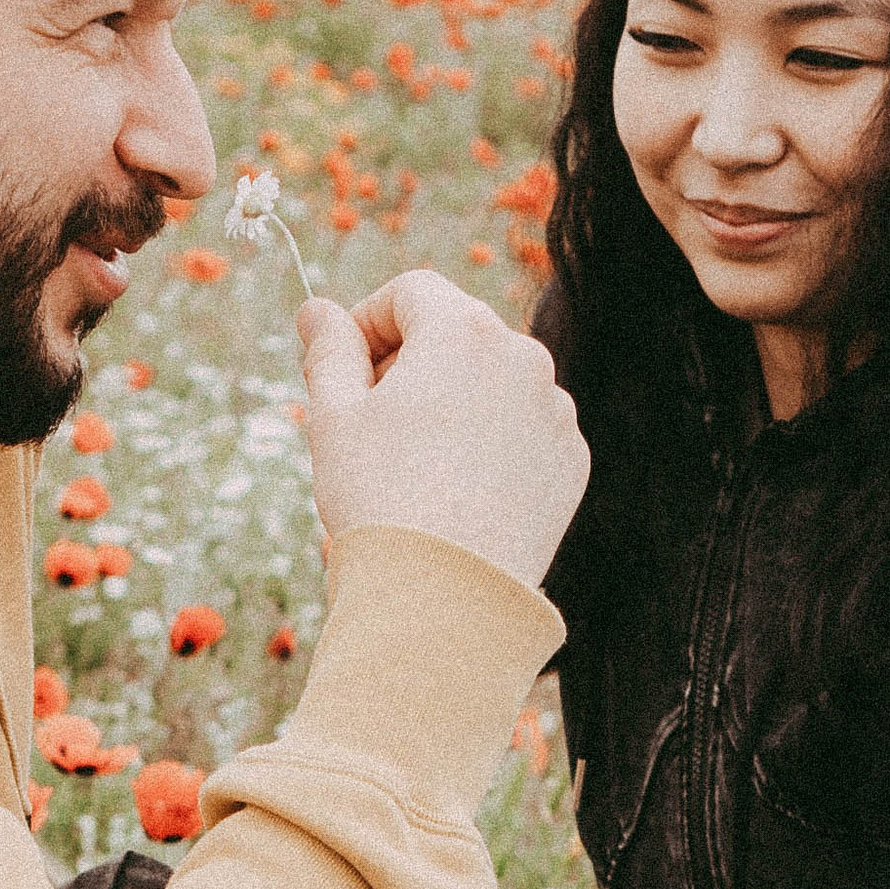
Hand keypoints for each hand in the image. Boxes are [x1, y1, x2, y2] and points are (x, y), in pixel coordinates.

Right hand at [297, 271, 587, 590]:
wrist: (446, 596)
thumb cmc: (379, 498)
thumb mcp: (334, 417)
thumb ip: (329, 350)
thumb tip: (318, 311)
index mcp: (464, 331)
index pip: (411, 291)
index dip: (367, 321)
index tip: (343, 366)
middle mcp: (524, 358)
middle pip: (457, 333)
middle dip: (410, 362)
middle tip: (371, 420)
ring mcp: (556, 412)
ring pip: (494, 383)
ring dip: (453, 402)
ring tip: (414, 463)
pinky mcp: (571, 461)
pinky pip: (524, 431)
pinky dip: (491, 444)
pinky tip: (457, 491)